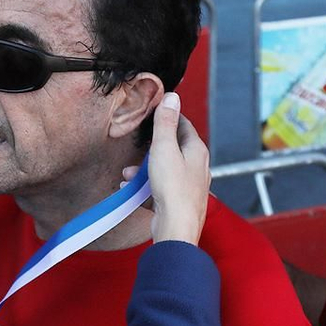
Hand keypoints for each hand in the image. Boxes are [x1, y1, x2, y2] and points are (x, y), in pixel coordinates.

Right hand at [131, 93, 209, 245]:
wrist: (176, 227)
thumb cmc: (173, 190)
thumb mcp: (164, 148)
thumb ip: (166, 123)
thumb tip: (172, 98)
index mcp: (197, 151)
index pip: (184, 125)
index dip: (168, 117)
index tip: (155, 114)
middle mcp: (197, 167)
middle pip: (173, 148)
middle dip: (151, 149)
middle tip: (137, 150)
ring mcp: (189, 186)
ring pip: (165, 170)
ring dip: (145, 170)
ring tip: (128, 175)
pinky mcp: (180, 201)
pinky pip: (161, 188)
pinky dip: (146, 187)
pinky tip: (132, 190)